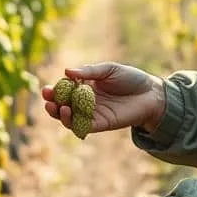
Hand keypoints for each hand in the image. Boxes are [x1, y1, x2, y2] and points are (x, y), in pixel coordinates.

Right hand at [41, 62, 165, 136]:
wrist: (150, 93)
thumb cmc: (131, 78)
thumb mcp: (109, 69)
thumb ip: (89, 72)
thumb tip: (66, 71)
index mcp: (86, 87)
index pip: (65, 90)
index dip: (54, 90)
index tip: (46, 88)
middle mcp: (86, 102)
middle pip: (63, 105)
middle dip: (52, 103)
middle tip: (47, 98)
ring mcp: (93, 114)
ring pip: (70, 118)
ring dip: (59, 114)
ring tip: (56, 107)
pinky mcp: (101, 124)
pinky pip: (83, 126)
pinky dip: (73, 122)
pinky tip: (68, 114)